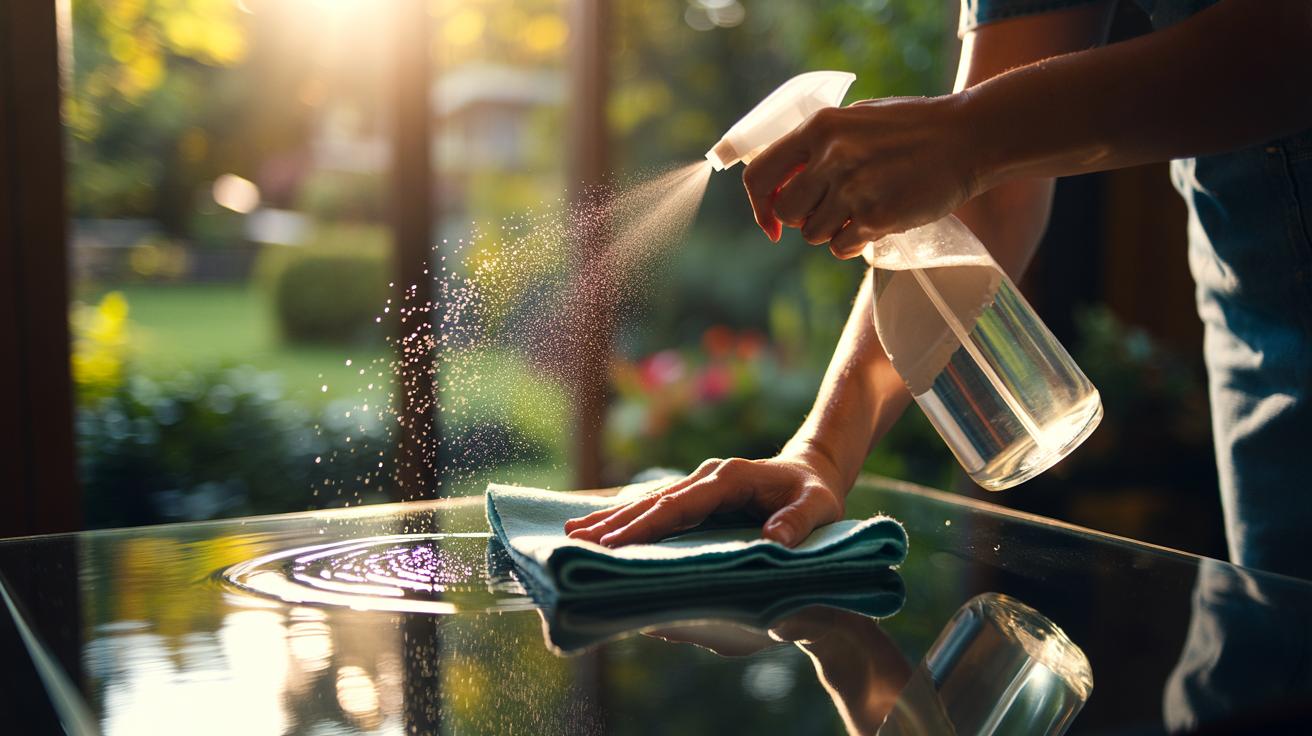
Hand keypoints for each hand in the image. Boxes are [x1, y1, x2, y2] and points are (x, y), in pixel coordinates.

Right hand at [563, 449, 848, 547]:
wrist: (813, 470)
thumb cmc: (815, 493)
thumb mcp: (818, 506)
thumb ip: (798, 522)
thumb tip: (774, 540)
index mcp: (728, 479)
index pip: (679, 505)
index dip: (645, 524)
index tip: (613, 541)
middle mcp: (706, 478)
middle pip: (653, 501)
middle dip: (613, 521)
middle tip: (574, 539)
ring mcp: (698, 484)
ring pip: (648, 501)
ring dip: (611, 517)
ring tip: (572, 531)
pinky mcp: (696, 495)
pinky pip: (656, 506)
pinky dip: (627, 515)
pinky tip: (601, 526)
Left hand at [743, 93, 980, 258]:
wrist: (968, 138)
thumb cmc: (911, 128)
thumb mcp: (855, 119)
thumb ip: (817, 146)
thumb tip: (781, 179)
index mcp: (819, 128)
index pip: (759, 175)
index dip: (759, 205)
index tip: (771, 221)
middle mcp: (832, 157)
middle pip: (787, 212)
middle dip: (803, 218)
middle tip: (832, 209)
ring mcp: (854, 188)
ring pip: (813, 234)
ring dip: (832, 230)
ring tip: (862, 210)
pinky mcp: (877, 216)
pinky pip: (841, 247)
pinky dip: (853, 243)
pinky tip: (875, 224)